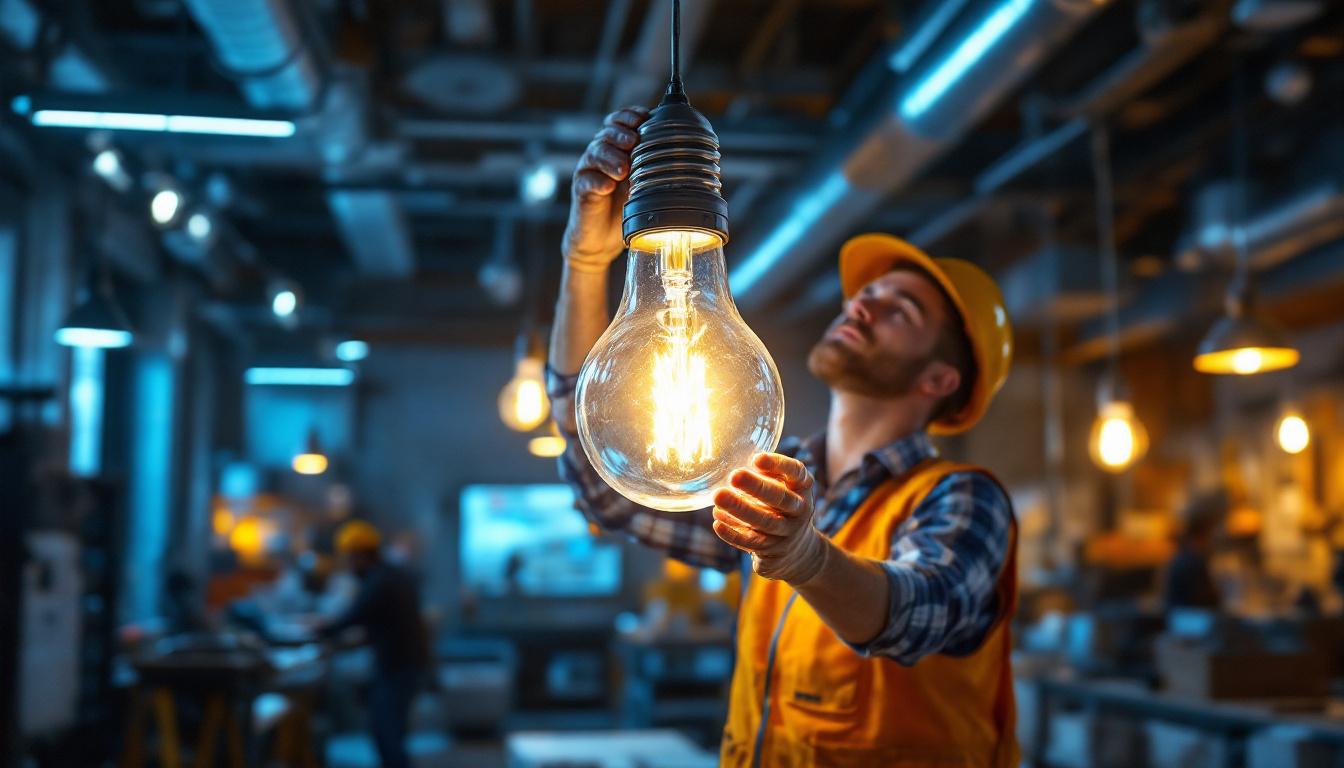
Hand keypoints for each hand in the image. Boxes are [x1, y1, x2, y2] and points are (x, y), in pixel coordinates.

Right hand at [562, 106, 648, 272]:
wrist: (602, 239)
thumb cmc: (625, 208)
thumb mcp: (645, 185)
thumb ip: (656, 169)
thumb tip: (688, 159)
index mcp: (618, 148)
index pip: (620, 122)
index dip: (629, 116)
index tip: (643, 118)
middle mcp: (602, 154)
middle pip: (606, 132)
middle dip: (620, 133)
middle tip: (632, 141)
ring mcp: (589, 170)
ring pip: (595, 152)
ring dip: (610, 157)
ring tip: (623, 169)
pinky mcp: (581, 189)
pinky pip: (586, 180)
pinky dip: (598, 181)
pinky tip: (607, 186)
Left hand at [712, 453, 827, 584]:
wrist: (798, 551)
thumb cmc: (782, 507)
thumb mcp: (783, 488)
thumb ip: (766, 475)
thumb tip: (732, 459)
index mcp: (802, 487)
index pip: (796, 472)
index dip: (778, 464)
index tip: (757, 458)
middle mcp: (800, 509)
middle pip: (780, 497)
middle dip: (756, 486)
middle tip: (734, 476)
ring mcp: (788, 532)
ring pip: (765, 521)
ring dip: (740, 509)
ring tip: (718, 496)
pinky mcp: (773, 550)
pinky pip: (752, 542)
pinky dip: (733, 532)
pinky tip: (717, 521)